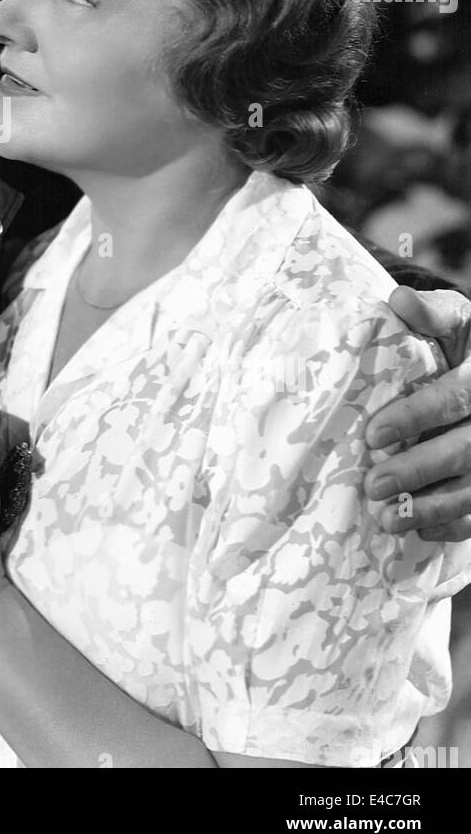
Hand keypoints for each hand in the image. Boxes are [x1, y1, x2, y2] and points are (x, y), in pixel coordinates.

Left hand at [364, 287, 470, 540]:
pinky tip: (422, 534)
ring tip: (389, 520)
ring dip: (434, 508)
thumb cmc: (469, 343)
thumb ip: (433, 314)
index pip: (456, 398)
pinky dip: (456, 527)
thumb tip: (398, 300)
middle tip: (373, 484)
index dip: (417, 417)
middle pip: (466, 450)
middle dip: (419, 470)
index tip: (373, 433)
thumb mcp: (460, 321)